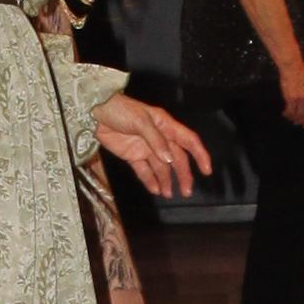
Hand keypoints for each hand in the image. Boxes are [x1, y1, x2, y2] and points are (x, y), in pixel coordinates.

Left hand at [95, 96, 212, 196]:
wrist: (96, 112)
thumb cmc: (120, 109)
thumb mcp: (140, 121)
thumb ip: (156, 140)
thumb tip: (169, 159)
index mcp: (165, 125)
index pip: (188, 141)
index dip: (199, 155)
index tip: (206, 169)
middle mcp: (159, 138)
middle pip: (176, 159)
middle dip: (183, 175)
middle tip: (187, 191)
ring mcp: (146, 148)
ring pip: (161, 168)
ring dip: (166, 181)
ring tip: (169, 194)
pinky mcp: (133, 155)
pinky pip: (144, 170)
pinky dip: (150, 181)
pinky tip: (156, 190)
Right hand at [274, 62, 303, 129]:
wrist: (292, 67)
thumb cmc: (300, 77)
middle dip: (302, 121)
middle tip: (297, 123)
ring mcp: (302, 98)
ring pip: (298, 115)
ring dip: (293, 118)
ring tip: (289, 117)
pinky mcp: (292, 98)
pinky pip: (290, 111)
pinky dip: (287, 114)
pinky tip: (284, 113)